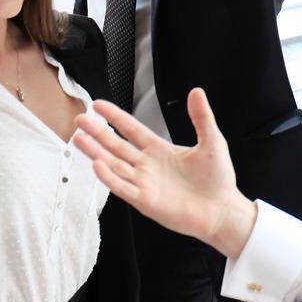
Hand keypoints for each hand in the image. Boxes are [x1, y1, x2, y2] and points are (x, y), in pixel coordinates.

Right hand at [73, 88, 258, 257]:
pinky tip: (97, 163)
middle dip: (98, 133)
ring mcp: (144, 183)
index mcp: (160, 150)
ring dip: (96, 152)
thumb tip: (197, 91)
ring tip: (78, 138)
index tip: (98, 105)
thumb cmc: (218, 178)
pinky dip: (109, 177)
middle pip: (116, 146)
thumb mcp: (212, 142)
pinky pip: (122, 188)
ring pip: (114, 165)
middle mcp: (148, 166)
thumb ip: (201, 118)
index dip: (116, 117)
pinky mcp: (145, 201)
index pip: (132, 130)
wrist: (223, 210)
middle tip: (80, 119)